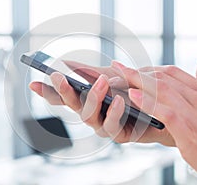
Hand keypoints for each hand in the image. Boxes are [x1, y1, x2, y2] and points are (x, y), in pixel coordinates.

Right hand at [29, 60, 174, 145]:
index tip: (32, 82)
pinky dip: (115, 112)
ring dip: (93, 98)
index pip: (63, 97)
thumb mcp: (113, 76)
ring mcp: (104, 125)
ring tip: (102, 82)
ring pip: (89, 117)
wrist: (164, 106)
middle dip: (64, 91)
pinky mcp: (120, 135)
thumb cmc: (136, 90)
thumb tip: (68, 63)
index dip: (47, 91)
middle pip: (72, 105)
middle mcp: (93, 113)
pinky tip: (121, 99)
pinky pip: (112, 127)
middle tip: (58, 75)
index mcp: (88, 99)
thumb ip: (92, 73)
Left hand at [111, 61, 196, 183]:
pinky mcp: (190, 131)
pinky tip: (132, 95)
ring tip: (118, 75)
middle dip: (139, 71)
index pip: (174, 73)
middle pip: (164, 78)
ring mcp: (196, 114)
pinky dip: (147, 101)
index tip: (133, 66)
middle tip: (118, 67)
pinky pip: (165, 111)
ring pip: (163, 89)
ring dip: (137, 81)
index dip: (150, 67)